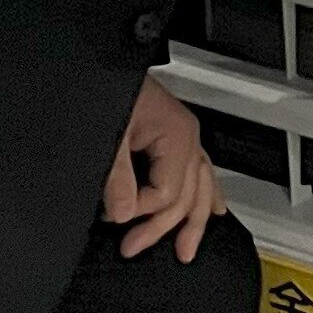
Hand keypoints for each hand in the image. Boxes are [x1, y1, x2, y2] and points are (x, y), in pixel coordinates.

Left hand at [106, 77, 223, 260]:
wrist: (101, 63)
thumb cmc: (108, 86)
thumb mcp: (109, 133)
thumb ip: (116, 177)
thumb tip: (125, 214)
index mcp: (177, 134)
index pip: (169, 192)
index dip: (141, 210)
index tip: (112, 215)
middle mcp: (187, 136)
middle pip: (188, 195)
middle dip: (162, 226)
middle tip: (132, 247)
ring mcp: (184, 136)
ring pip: (201, 188)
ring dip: (193, 220)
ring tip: (186, 248)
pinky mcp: (174, 137)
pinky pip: (200, 172)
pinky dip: (206, 195)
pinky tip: (212, 210)